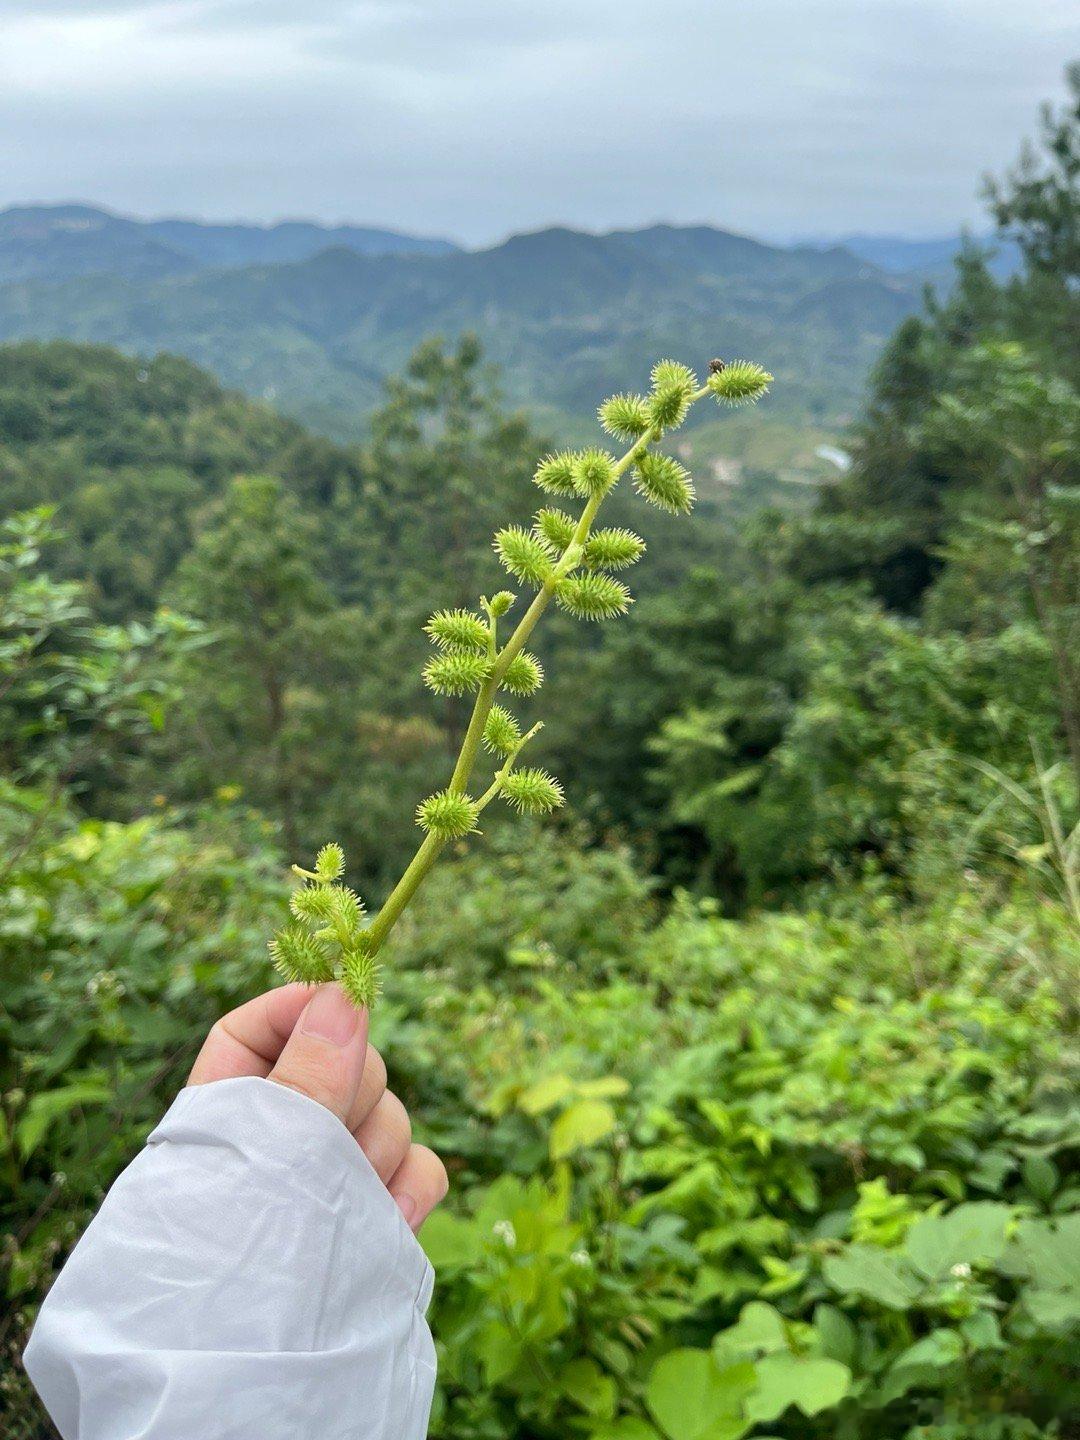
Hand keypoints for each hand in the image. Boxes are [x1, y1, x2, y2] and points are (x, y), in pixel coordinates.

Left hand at [187, 983, 447, 1232]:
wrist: (235, 1383)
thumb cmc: (227, 1254)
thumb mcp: (267, 1152)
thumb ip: (311, 1074)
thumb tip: (345, 993)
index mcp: (228, 1109)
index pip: (262, 1027)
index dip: (302, 1008)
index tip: (343, 1002)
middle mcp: (284, 1135)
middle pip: (345, 1062)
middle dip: (355, 1094)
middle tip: (334, 1135)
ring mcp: (334, 1175)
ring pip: (387, 1114)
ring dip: (378, 1150)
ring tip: (345, 1202)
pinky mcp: (375, 1213)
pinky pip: (417, 1166)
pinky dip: (412, 1187)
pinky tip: (392, 1219)